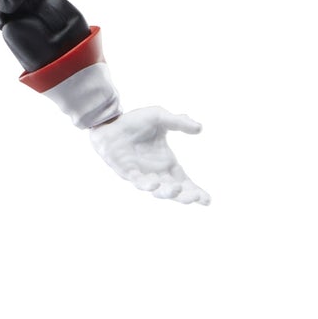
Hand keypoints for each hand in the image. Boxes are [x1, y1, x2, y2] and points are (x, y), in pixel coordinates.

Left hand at [90, 106, 209, 204]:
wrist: (109, 122)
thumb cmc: (135, 122)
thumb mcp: (160, 117)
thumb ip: (179, 122)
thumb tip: (199, 128)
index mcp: (167, 163)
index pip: (185, 182)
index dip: (196, 191)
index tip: (208, 200)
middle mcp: (157, 173)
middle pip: (175, 191)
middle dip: (185, 196)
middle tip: (196, 198)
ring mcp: (142, 174)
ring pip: (157, 190)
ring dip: (167, 192)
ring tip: (177, 190)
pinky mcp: (127, 172)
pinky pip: (138, 182)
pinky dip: (146, 184)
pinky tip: (154, 183)